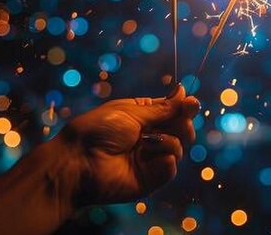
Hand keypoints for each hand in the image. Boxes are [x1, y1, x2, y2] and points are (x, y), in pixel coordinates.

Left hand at [58, 85, 199, 205]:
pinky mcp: (151, 178)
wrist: (78, 161)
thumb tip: (184, 92)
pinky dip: (165, 160)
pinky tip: (148, 155)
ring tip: (148, 141)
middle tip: (180, 121)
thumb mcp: (131, 112)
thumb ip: (162, 108)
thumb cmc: (98, 131)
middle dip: (183, 123)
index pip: (172, 110)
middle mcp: (149, 136)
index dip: (184, 106)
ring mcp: (151, 157)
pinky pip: (171, 167)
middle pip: (181, 128)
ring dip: (169, 140)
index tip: (191, 103)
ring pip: (179, 146)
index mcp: (143, 116)